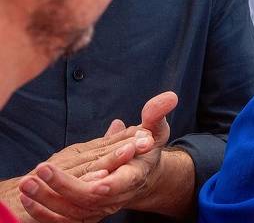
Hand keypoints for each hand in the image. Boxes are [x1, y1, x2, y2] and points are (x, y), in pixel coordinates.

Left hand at [0, 127, 149, 221]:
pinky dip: (45, 213)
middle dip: (64, 187)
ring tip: (29, 182)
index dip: (110, 184)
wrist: (141, 174)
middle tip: (42, 170)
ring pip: (73, 212)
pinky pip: (64, 220)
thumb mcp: (155, 130)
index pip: (123, 183)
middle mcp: (117, 195)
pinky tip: (29, 198)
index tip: (96, 180)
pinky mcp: (86, 212)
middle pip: (90, 199)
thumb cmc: (146, 149)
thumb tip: (169, 97)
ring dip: (49, 200)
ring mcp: (100, 207)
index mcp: (134, 175)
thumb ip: (157, 114)